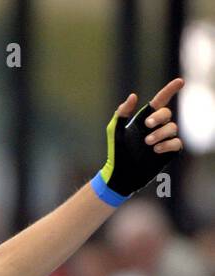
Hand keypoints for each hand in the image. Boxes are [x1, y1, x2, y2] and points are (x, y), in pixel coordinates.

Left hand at [98, 77, 183, 201]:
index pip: (160, 101)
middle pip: (167, 113)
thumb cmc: (115, 153)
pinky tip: (155, 150)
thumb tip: (134, 96)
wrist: (119, 174)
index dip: (170, 90)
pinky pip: (176, 143)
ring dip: (160, 133)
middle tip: (147, 125)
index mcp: (144, 120)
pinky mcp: (168, 151)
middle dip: (159, 117)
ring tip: (147, 143)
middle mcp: (156, 127)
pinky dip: (168, 144)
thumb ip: (121, 113)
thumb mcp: (114, 131)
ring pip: (172, 128)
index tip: (180, 82)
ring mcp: (163, 139)